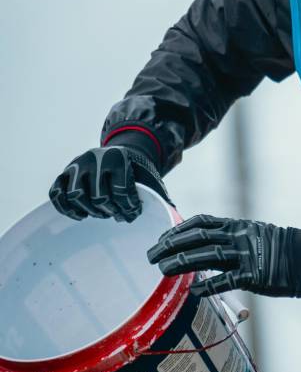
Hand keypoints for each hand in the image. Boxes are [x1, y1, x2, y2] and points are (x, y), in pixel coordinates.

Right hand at [49, 143, 166, 221]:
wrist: (121, 154)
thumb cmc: (136, 172)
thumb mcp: (150, 179)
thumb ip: (160, 196)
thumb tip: (174, 217)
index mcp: (118, 157)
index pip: (120, 189)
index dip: (128, 206)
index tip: (133, 212)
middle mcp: (93, 158)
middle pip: (98, 196)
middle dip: (110, 210)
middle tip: (117, 214)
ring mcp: (75, 165)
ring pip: (76, 196)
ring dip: (90, 211)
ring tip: (102, 213)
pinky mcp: (63, 174)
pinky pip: (56, 195)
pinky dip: (66, 209)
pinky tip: (81, 215)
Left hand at [147, 215, 300, 300]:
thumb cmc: (282, 249)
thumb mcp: (256, 235)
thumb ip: (234, 240)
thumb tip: (209, 248)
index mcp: (239, 226)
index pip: (202, 222)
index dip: (179, 229)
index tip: (161, 237)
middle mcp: (239, 236)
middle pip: (198, 237)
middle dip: (171, 245)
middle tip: (151, 255)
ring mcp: (246, 255)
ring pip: (206, 256)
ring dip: (181, 263)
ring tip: (162, 271)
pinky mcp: (254, 275)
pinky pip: (226, 280)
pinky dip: (208, 286)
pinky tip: (193, 293)